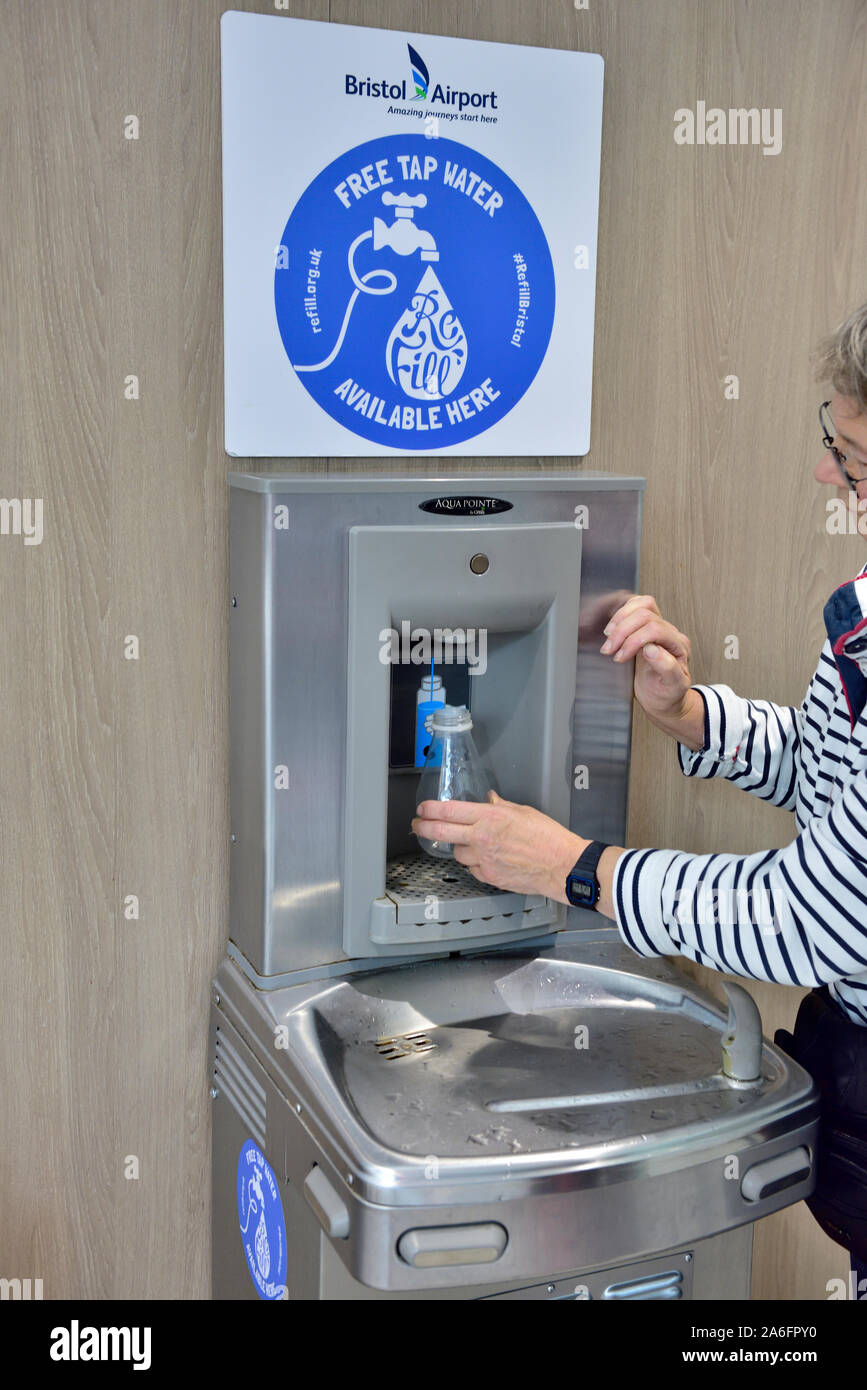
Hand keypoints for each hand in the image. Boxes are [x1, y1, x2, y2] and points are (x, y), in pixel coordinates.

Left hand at [412, 791, 587, 902]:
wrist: (561, 866)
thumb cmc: (548, 838)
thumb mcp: (523, 812)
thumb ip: (500, 806)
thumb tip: (488, 799)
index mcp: (490, 817)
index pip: (449, 811)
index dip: (430, 810)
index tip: (422, 809)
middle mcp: (482, 838)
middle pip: (442, 832)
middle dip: (424, 827)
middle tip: (417, 825)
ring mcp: (483, 860)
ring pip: (457, 853)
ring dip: (459, 847)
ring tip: (469, 843)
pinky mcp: (488, 877)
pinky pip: (472, 868)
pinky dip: (474, 863)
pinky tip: (485, 858)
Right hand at [600, 592, 692, 722]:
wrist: (664, 699)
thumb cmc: (668, 694)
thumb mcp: (672, 687)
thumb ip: (667, 667)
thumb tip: (652, 649)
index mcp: (678, 645)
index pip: (655, 629)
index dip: (633, 640)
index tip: (620, 657)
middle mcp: (669, 633)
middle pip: (645, 614)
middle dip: (622, 631)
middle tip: (609, 649)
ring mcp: (657, 628)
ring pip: (640, 605)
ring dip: (620, 619)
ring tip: (609, 637)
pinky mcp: (644, 628)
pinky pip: (635, 608)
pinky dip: (621, 614)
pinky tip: (612, 627)